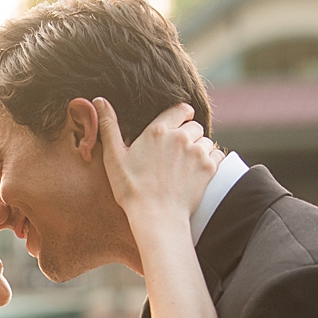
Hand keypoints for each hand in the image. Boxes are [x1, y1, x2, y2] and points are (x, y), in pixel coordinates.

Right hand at [96, 99, 222, 219]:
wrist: (156, 217)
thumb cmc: (131, 190)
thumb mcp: (113, 157)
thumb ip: (109, 126)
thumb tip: (99, 100)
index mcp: (158, 131)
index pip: (180, 110)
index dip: (182, 115)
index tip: (180, 123)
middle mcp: (180, 137)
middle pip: (194, 126)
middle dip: (189, 136)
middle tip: (177, 153)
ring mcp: (197, 152)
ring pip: (206, 141)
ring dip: (200, 149)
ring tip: (186, 166)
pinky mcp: (209, 168)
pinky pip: (218, 155)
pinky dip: (211, 161)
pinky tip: (198, 173)